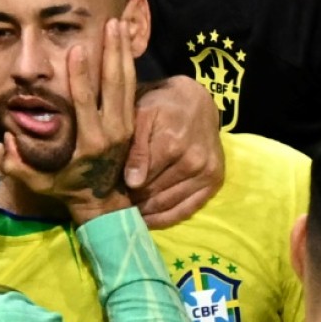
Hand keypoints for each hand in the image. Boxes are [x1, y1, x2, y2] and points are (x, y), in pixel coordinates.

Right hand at [0, 20, 135, 224]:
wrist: (102, 200)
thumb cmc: (66, 187)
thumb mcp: (38, 183)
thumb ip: (18, 166)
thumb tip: (7, 140)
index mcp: (90, 143)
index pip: (86, 104)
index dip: (81, 76)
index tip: (77, 50)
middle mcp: (112, 131)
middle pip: (115, 85)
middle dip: (113, 52)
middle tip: (110, 23)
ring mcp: (125, 125)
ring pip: (128, 82)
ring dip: (124, 52)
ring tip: (121, 23)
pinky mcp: (131, 122)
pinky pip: (132, 88)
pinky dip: (129, 63)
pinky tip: (126, 42)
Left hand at [124, 75, 224, 228]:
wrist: (195, 102)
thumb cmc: (160, 106)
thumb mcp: (141, 116)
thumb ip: (135, 149)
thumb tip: (132, 183)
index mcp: (172, 144)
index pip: (141, 181)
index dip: (121, 190)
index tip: (105, 195)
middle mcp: (194, 161)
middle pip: (154, 195)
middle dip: (132, 202)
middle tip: (113, 206)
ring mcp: (207, 173)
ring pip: (168, 205)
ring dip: (146, 212)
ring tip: (127, 212)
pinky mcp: (215, 181)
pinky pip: (187, 209)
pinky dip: (166, 218)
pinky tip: (148, 220)